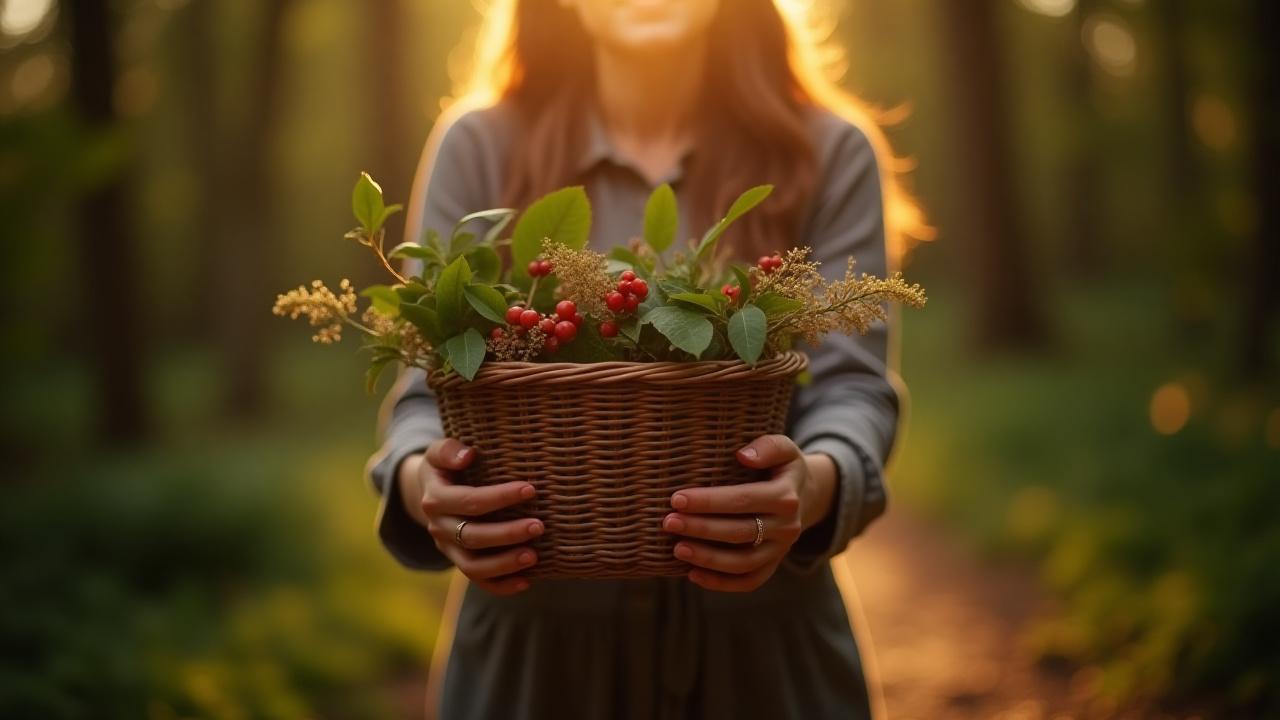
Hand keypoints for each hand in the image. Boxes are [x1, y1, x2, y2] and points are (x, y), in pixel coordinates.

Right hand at [399, 438, 541, 594]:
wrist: (432, 492)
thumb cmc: (446, 466)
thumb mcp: (439, 452)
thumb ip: (448, 450)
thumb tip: (468, 455)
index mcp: (435, 499)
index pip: (469, 501)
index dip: (499, 497)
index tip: (530, 490)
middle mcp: (438, 528)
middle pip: (472, 536)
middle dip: (507, 533)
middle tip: (539, 526)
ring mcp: (448, 549)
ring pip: (473, 566)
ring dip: (504, 564)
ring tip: (534, 556)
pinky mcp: (459, 562)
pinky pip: (478, 581)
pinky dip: (501, 586)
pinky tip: (527, 581)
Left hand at [663, 434, 836, 591]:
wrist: (805, 496)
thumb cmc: (781, 467)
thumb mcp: (784, 448)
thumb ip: (768, 447)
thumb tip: (743, 455)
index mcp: (786, 496)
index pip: (743, 500)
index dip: (709, 501)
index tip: (677, 499)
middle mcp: (787, 527)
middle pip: (739, 533)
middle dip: (701, 528)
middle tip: (668, 522)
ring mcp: (780, 550)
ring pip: (743, 562)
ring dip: (708, 559)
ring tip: (677, 549)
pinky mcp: (773, 565)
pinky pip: (749, 581)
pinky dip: (721, 583)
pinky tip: (692, 575)